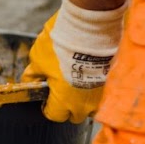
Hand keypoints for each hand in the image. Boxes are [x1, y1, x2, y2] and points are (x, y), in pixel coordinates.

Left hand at [23, 0, 126, 122]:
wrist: (92, 28)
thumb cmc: (62, 46)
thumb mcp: (38, 59)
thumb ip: (33, 74)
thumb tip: (30, 79)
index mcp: (64, 102)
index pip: (54, 115)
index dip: (48, 107)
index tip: (47, 97)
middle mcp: (85, 104)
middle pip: (75, 115)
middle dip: (68, 106)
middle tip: (62, 88)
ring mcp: (102, 94)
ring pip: (92, 106)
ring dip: (85, 98)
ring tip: (78, 79)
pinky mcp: (114, 82)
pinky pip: (103, 91)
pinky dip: (96, 85)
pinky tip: (90, 71)